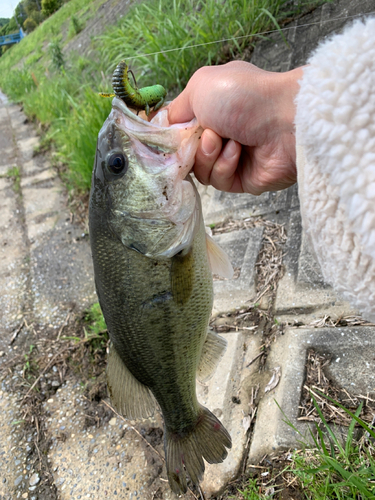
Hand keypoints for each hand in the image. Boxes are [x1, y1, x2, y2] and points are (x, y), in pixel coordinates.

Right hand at [168, 61, 303, 194]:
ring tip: (224, 140)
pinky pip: (219, 181)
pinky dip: (224, 166)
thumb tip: (165, 126)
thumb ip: (176, 108)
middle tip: (206, 134)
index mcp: (213, 107)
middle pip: (186, 153)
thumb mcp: (200, 86)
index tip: (163, 138)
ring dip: (207, 155)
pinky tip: (238, 151)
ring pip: (200, 170)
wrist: (286, 120)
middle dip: (190, 145)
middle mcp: (222, 132)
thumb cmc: (246, 96)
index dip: (170, 135)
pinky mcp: (243, 180)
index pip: (181, 128)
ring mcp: (233, 157)